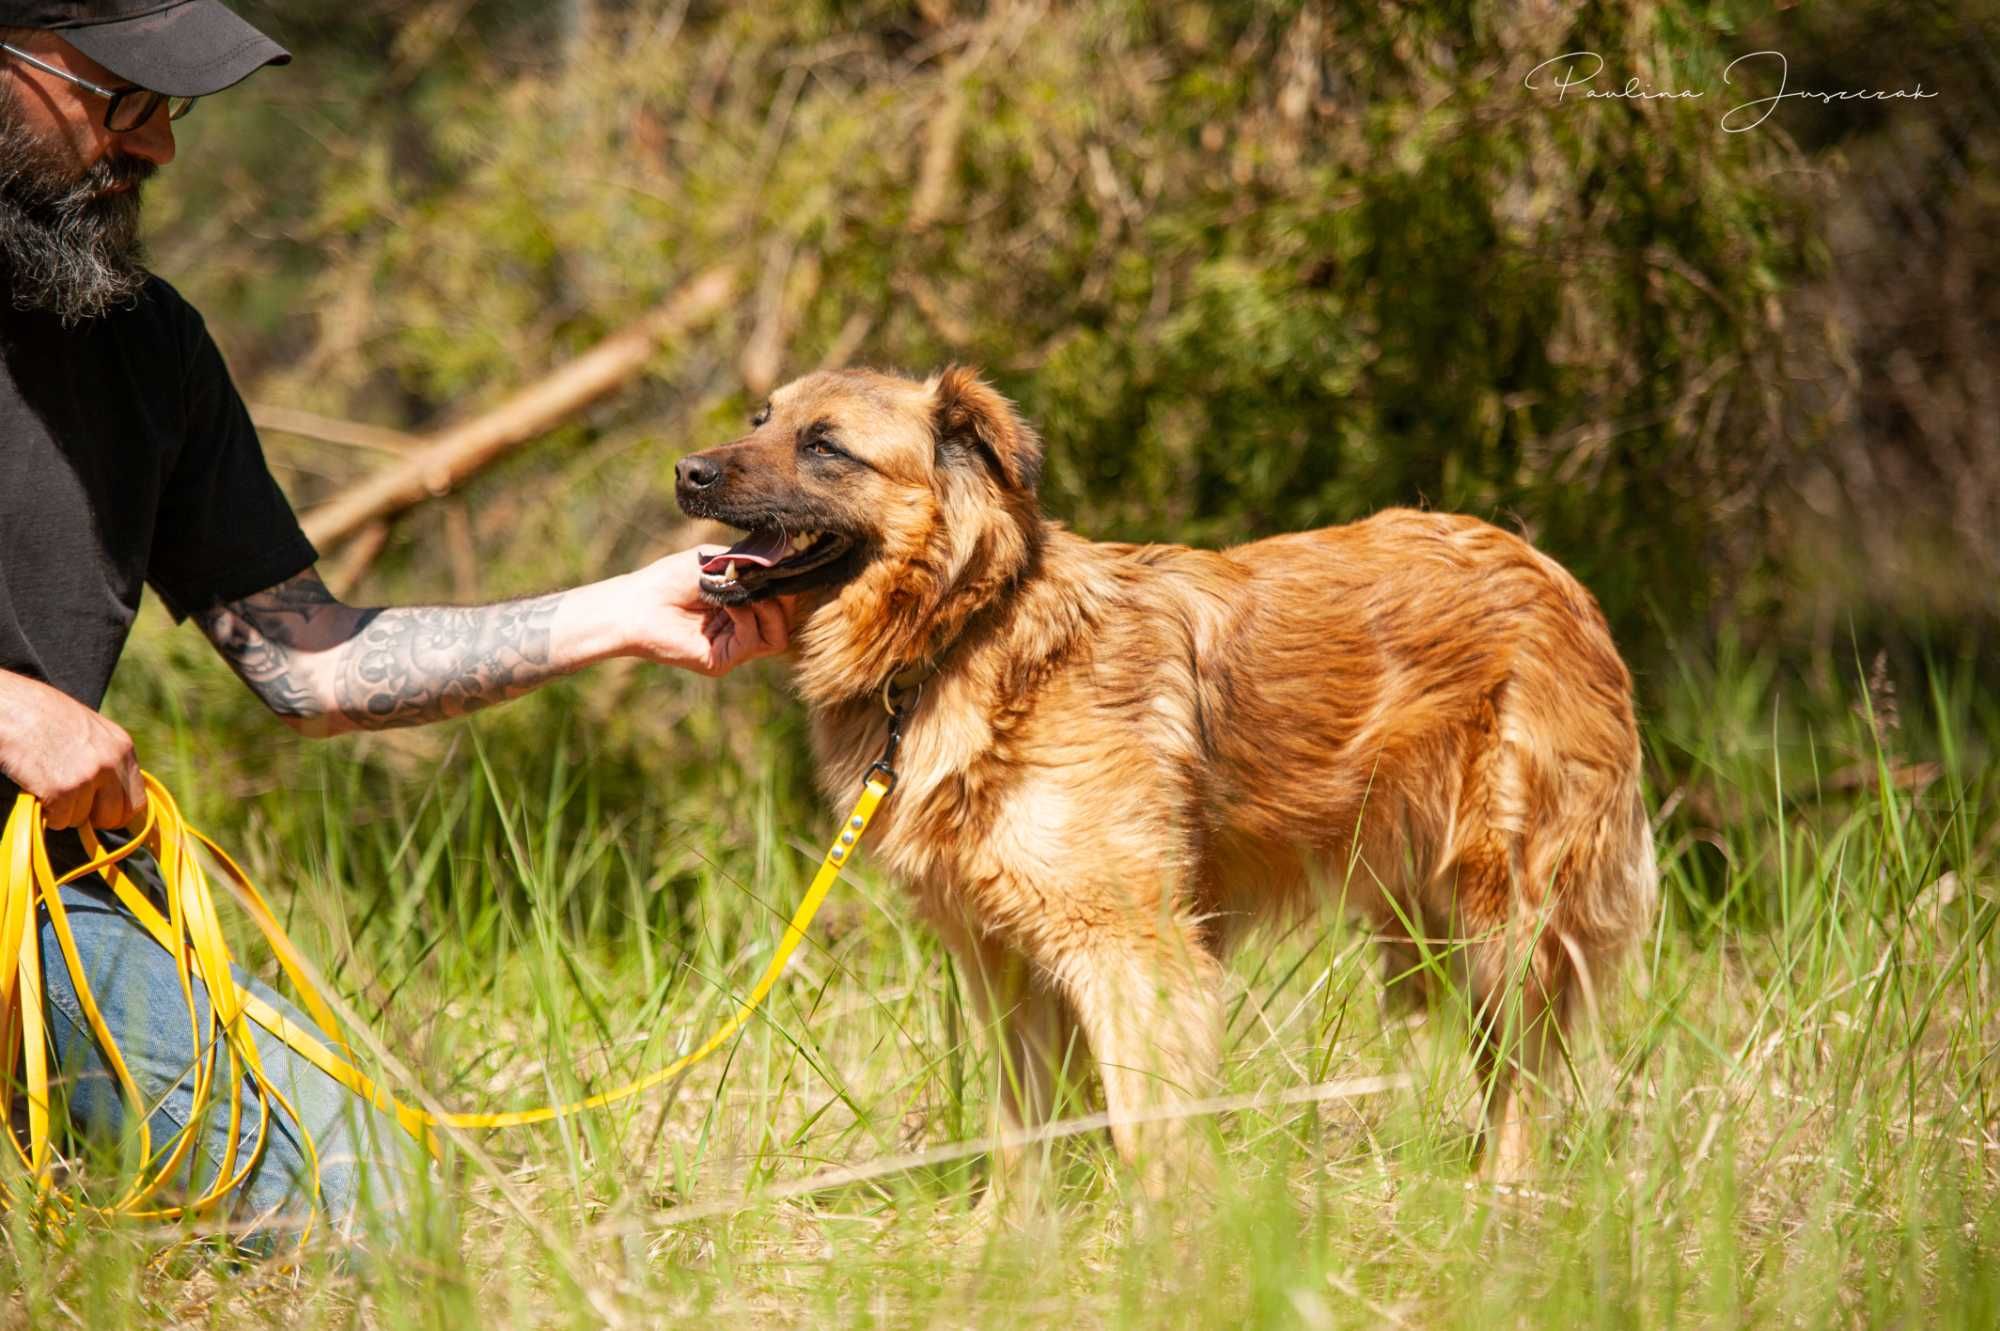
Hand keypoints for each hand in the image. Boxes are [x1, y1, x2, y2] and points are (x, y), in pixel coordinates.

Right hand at [0, 671, 147, 829]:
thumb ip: (106, 758)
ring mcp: (87, 777)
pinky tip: (37, 788)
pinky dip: (47, 812)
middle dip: (92, 817)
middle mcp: (111, 763)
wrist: (10, 706)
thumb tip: (112, 792)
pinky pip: (59, 820)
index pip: (136, 800)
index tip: (99, 812)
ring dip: (63, 811)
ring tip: (47, 781)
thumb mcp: (89, 730)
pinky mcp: (61, 790)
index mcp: (122, 748)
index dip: (116, 811)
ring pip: (82, 819)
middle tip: (70, 805)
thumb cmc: (42, 715)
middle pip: (115, 816)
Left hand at [621, 547, 796, 677]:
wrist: (635, 603)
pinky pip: (752, 640)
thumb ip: (751, 560)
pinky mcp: (722, 661)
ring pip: (777, 636)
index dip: (789, 586)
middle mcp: (741, 629)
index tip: (791, 565)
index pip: (783, 603)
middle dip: (784, 597)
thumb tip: (792, 552)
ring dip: (767, 607)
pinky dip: (746, 616)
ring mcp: (733, 647)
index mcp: (741, 607)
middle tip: (772, 578)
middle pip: (786, 621)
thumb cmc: (668, 579)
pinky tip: (728, 601)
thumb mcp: (716, 561)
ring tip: (746, 589)